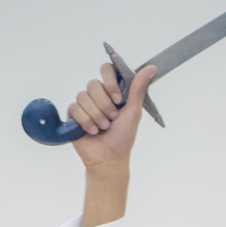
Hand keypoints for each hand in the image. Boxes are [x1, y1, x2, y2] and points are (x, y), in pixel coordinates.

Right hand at [69, 62, 156, 226]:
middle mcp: (97, 94)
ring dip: (96, 115)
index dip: (110, 82)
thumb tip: (151, 68)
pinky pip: (75, 108)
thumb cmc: (123, 137)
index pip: (106, 69)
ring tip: (103, 128)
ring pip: (83, 96)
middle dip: (104, 105)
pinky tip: (92, 131)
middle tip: (112, 119)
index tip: (118, 99)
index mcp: (112, 90)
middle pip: (93, 84)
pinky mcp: (74, 114)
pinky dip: (86, 121)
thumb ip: (138, 89)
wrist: (109, 158)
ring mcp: (84, 104)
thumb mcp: (133, 112)